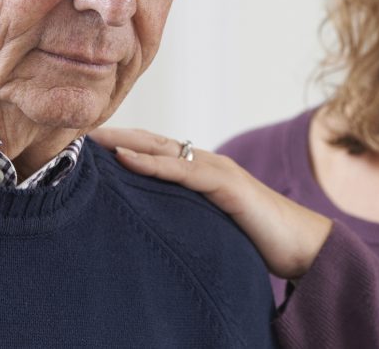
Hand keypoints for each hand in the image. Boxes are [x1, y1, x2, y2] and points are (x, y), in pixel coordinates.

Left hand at [88, 127, 332, 279]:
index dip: (121, 143)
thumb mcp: (212, 225)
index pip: (154, 150)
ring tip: (88, 138)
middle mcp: (206, 163)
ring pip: (162, 149)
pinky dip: (150, 163)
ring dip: (123, 141)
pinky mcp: (227, 186)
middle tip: (74, 132)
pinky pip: (182, 172)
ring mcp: (217, 171)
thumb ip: (186, 217)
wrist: (304, 246)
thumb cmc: (259, 239)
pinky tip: (124, 159)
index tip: (85, 144)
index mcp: (201, 172)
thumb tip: (153, 227)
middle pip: (151, 141)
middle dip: (114, 134)